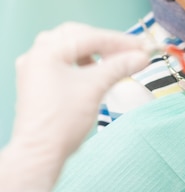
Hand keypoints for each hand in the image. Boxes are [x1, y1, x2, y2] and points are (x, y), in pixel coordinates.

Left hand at [0, 22, 150, 191]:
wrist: (40, 155)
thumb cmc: (62, 121)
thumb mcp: (95, 87)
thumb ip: (120, 66)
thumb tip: (142, 56)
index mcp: (46, 51)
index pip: (90, 37)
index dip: (120, 42)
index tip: (142, 47)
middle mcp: (36, 54)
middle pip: (78, 36)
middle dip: (106, 43)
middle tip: (130, 51)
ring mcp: (35, 67)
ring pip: (70, 47)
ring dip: (93, 51)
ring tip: (114, 61)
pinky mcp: (38, 81)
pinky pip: (63, 61)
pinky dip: (82, 62)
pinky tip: (95, 70)